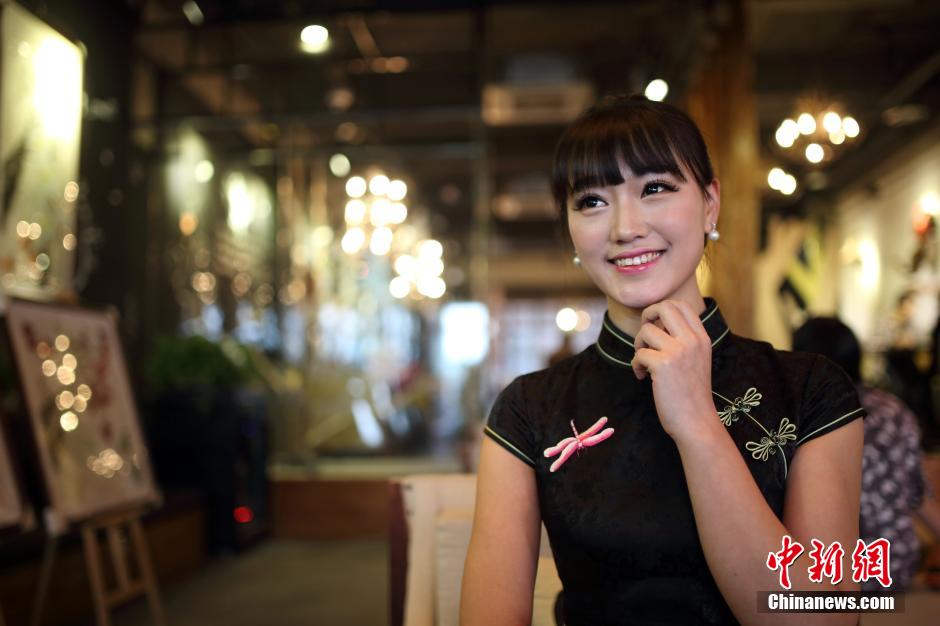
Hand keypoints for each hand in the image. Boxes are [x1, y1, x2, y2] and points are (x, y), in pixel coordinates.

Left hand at [632, 300, 720, 442]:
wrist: (696, 421)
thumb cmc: (691, 393)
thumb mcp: (697, 359)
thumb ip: (683, 340)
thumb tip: (656, 325)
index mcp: (702, 337)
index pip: (681, 305)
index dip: (662, 310)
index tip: (656, 325)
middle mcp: (692, 340)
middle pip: (664, 306)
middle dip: (647, 316)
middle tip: (645, 336)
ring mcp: (678, 351)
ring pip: (646, 330)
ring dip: (639, 346)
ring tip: (644, 363)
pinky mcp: (663, 365)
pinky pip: (639, 354)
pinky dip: (636, 365)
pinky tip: (643, 377)